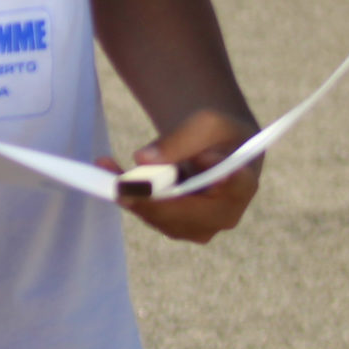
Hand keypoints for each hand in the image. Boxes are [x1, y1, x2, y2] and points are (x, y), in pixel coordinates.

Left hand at [106, 108, 258, 243]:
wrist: (215, 148)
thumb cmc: (215, 133)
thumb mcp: (204, 123)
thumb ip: (179, 140)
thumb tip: (143, 159)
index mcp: (243, 183)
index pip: (233, 187)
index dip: (216, 181)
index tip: (201, 160)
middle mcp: (225, 214)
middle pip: (185, 212)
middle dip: (149, 197)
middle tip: (120, 182)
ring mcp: (200, 226)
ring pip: (160, 216)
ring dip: (130, 193)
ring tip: (105, 165)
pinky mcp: (177, 226)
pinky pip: (148, 213)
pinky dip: (127, 193)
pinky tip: (107, 169)